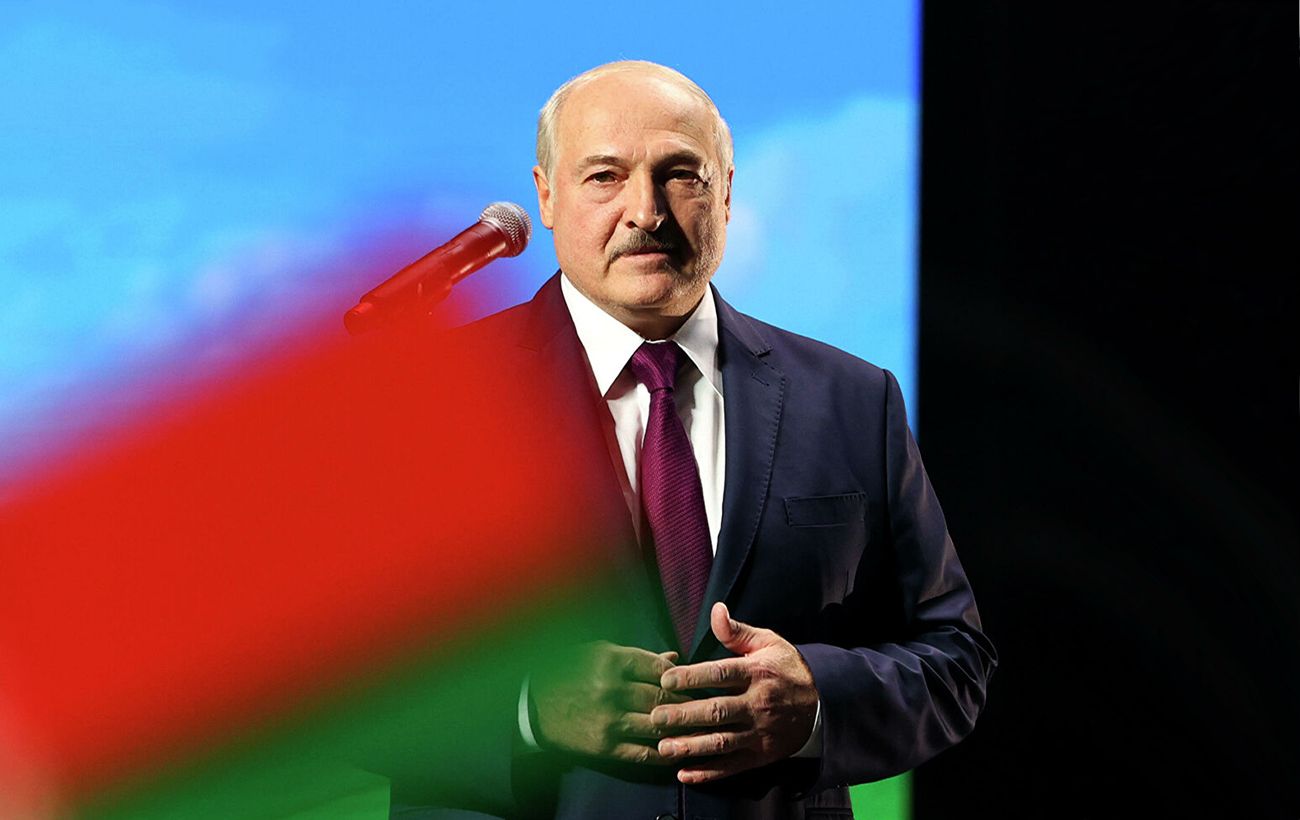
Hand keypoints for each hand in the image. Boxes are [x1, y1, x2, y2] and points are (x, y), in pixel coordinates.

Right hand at [531, 641, 687, 763]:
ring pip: (658, 725)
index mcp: (612, 660)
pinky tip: (676, 750)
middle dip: (689, 703)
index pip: (662, 669)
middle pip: (664, 698)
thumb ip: (639, 658)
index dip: (684, 677)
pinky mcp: (604, 746)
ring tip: (700, 729)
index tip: (696, 682)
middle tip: (707, 706)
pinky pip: (643, 752)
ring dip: (682, 729)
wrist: (532, 704)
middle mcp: (612, 689)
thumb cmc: (569, 671)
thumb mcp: (599, 654)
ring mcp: (609, 719)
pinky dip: (664, 753)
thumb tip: (674, 658)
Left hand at [651, 602, 818, 782]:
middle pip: (717, 710)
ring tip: (663, 748)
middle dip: (684, 715)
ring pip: (722, 742)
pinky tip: (685, 774)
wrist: (822, 703)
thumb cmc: (786, 668)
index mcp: (757, 672)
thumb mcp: (767, 642)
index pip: (721, 673)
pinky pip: (733, 766)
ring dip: (691, 746)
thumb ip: (736, 631)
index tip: (666, 679)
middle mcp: (758, 703)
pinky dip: (709, 773)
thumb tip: (716, 610)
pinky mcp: (761, 754)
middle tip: (655, 716)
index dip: (692, 677)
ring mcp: (760, 732)